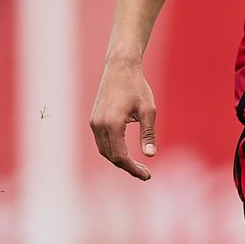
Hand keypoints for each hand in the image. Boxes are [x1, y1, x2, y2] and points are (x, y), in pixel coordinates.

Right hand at [90, 59, 156, 179]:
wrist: (120, 68)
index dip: (133, 169)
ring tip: (138, 166)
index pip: (120, 157)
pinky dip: (113, 151)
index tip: (147, 175)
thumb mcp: (148, 110)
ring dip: (119, 161)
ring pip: (104, 151)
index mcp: (112, 124)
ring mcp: (94, 122)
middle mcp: (99, 125)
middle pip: (111, 157)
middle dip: (128, 167)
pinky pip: (102, 142)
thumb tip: (150, 155)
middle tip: (146, 173)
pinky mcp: (94, 119)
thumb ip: (148, 134)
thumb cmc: (137, 87)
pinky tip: (126, 153)